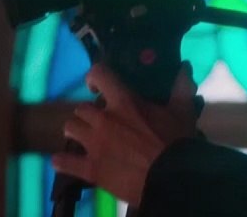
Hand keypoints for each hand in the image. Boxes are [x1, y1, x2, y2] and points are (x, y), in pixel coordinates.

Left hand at [52, 61, 202, 205]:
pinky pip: (64, 162)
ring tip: (84, 138)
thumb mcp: (181, 112)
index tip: (97, 86)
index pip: (100, 75)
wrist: (170, 177)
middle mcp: (103, 120)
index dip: (94, 77)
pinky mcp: (90, 169)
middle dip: (88, 114)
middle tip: (99, 121)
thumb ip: (180, 88)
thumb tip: (184, 69)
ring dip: (76, 131)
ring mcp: (93, 145)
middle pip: (81, 109)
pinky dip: (62, 162)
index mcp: (124, 103)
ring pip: (70, 128)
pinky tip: (62, 162)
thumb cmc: (175, 142)